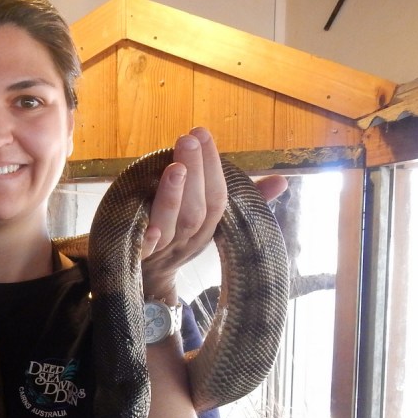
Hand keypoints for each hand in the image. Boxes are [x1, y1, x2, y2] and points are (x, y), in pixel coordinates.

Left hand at [140, 127, 225, 298]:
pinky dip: (148, 239)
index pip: (217, 199)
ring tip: (175, 166)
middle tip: (189, 138)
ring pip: (172, 227)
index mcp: (205, 230)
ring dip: (174, 197)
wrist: (145, 283)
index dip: (213, 167)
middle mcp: (186, 242)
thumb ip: (241, 200)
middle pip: (196, 211)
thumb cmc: (179, 241)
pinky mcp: (135, 260)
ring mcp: (161, 253)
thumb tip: (282, 181)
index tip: (204, 134)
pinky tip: (149, 223)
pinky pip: (143, 253)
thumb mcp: (208, 221)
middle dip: (196, 173)